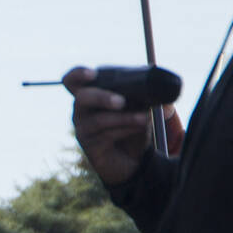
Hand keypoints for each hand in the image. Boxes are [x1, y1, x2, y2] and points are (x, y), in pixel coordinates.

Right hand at [63, 66, 152, 186]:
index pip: (72, 81)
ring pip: (100, 119)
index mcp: (89, 95)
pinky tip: (141, 128)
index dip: (77, 75)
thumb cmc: (132, 126)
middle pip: (82, 97)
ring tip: (146, 118)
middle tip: (122, 101)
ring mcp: (82, 129)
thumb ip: (145, 98)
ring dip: (125, 117)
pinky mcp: (89, 146)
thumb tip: (160, 95)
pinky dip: (126, 129)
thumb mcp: (139, 108)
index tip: (92, 74)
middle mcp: (80, 111)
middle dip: (102, 97)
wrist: (133, 158)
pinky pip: (106, 135)